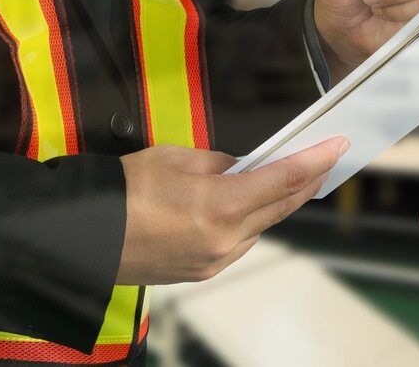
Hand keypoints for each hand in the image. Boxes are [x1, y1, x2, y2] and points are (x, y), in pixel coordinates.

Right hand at [116, 136, 348, 284]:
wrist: (81, 235)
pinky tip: (243, 207)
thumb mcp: (176, 157)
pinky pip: (240, 243)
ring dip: (275, 203)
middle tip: (323, 161)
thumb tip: (246, 167)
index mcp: (220, 204)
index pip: (284, 178)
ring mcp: (215, 261)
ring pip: (261, 227)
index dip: (316, 160)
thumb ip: (222, 162)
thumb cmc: (123, 190)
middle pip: (281, 206)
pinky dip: (248, 223)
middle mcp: (224, 239)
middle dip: (305, 182)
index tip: (337, 146)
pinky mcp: (202, 272)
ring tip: (281, 180)